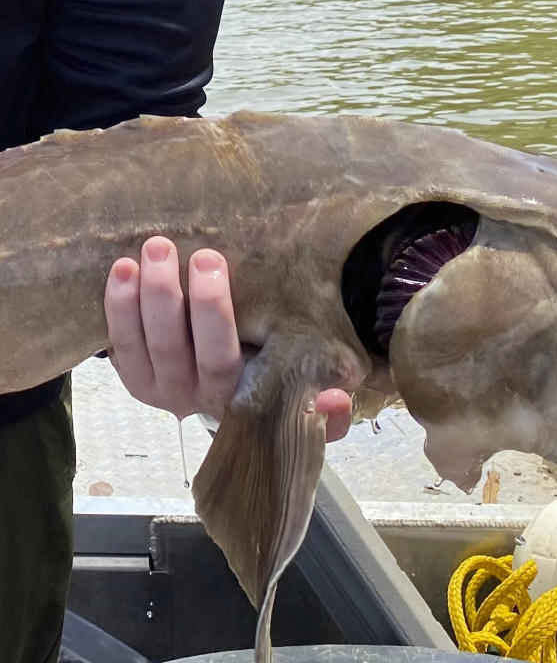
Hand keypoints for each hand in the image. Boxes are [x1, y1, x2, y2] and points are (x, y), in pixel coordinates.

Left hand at [104, 236, 351, 440]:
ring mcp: (159, 390)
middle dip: (177, 295)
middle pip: (176, 347)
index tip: (213, 261)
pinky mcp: (135, 378)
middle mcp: (192, 397)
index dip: (212, 314)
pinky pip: (119, 344)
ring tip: (155, 249)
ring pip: (145, 343)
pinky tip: (123, 269)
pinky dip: (117, 306)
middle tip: (188, 248)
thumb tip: (333, 398)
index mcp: (235, 398)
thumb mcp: (309, 407)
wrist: (239, 405)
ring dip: (144, 294)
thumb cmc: (279, 385)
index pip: (221, 359)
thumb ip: (331, 413)